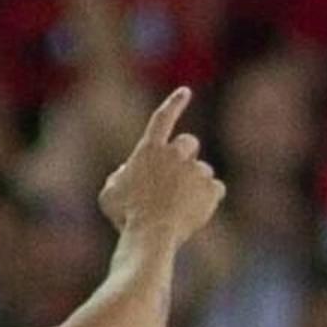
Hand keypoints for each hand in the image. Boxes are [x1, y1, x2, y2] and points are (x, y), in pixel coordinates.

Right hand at [98, 88, 225, 246]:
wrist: (152, 234)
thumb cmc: (126, 216)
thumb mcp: (110, 194)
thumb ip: (119, 177)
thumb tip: (128, 172)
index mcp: (149, 149)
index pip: (162, 118)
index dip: (174, 103)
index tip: (186, 92)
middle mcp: (175, 153)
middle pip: (189, 142)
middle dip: (185, 154)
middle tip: (178, 175)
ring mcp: (196, 170)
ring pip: (203, 170)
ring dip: (194, 183)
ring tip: (179, 206)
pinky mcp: (212, 188)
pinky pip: (216, 189)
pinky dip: (208, 199)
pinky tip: (194, 212)